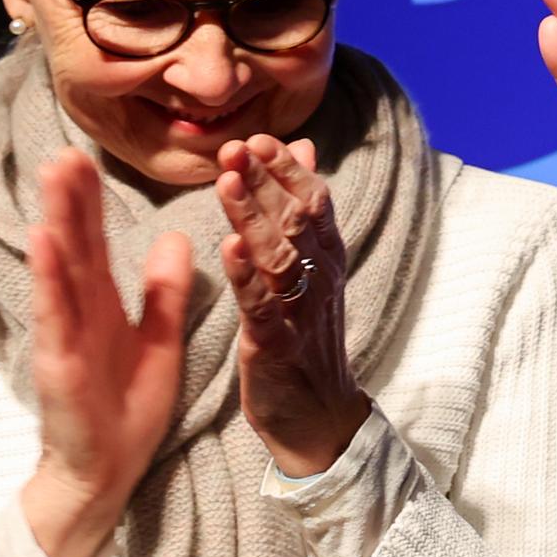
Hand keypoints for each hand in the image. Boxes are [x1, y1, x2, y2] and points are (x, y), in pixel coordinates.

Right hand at [19, 149, 191, 556]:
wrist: (110, 466)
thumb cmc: (128, 403)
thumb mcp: (159, 337)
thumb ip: (164, 290)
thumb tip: (176, 239)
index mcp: (103, 303)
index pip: (98, 242)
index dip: (95, 201)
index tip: (89, 156)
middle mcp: (80, 310)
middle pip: (75, 243)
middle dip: (71, 197)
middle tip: (65, 148)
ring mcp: (65, 332)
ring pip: (61, 267)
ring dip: (56, 219)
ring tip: (54, 175)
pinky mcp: (60, 360)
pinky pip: (57, 312)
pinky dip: (50, 277)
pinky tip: (44, 241)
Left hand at [216, 134, 370, 476]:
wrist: (319, 419)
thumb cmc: (308, 342)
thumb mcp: (311, 272)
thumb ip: (304, 211)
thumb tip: (305, 150)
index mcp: (327, 260)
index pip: (315, 202)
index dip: (288, 169)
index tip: (260, 138)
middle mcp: (320, 280)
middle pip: (298, 219)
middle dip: (268, 180)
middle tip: (239, 146)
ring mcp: (300, 312)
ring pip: (280, 254)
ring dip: (255, 215)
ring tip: (230, 181)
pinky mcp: (276, 345)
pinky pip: (262, 304)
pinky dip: (247, 273)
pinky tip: (228, 246)